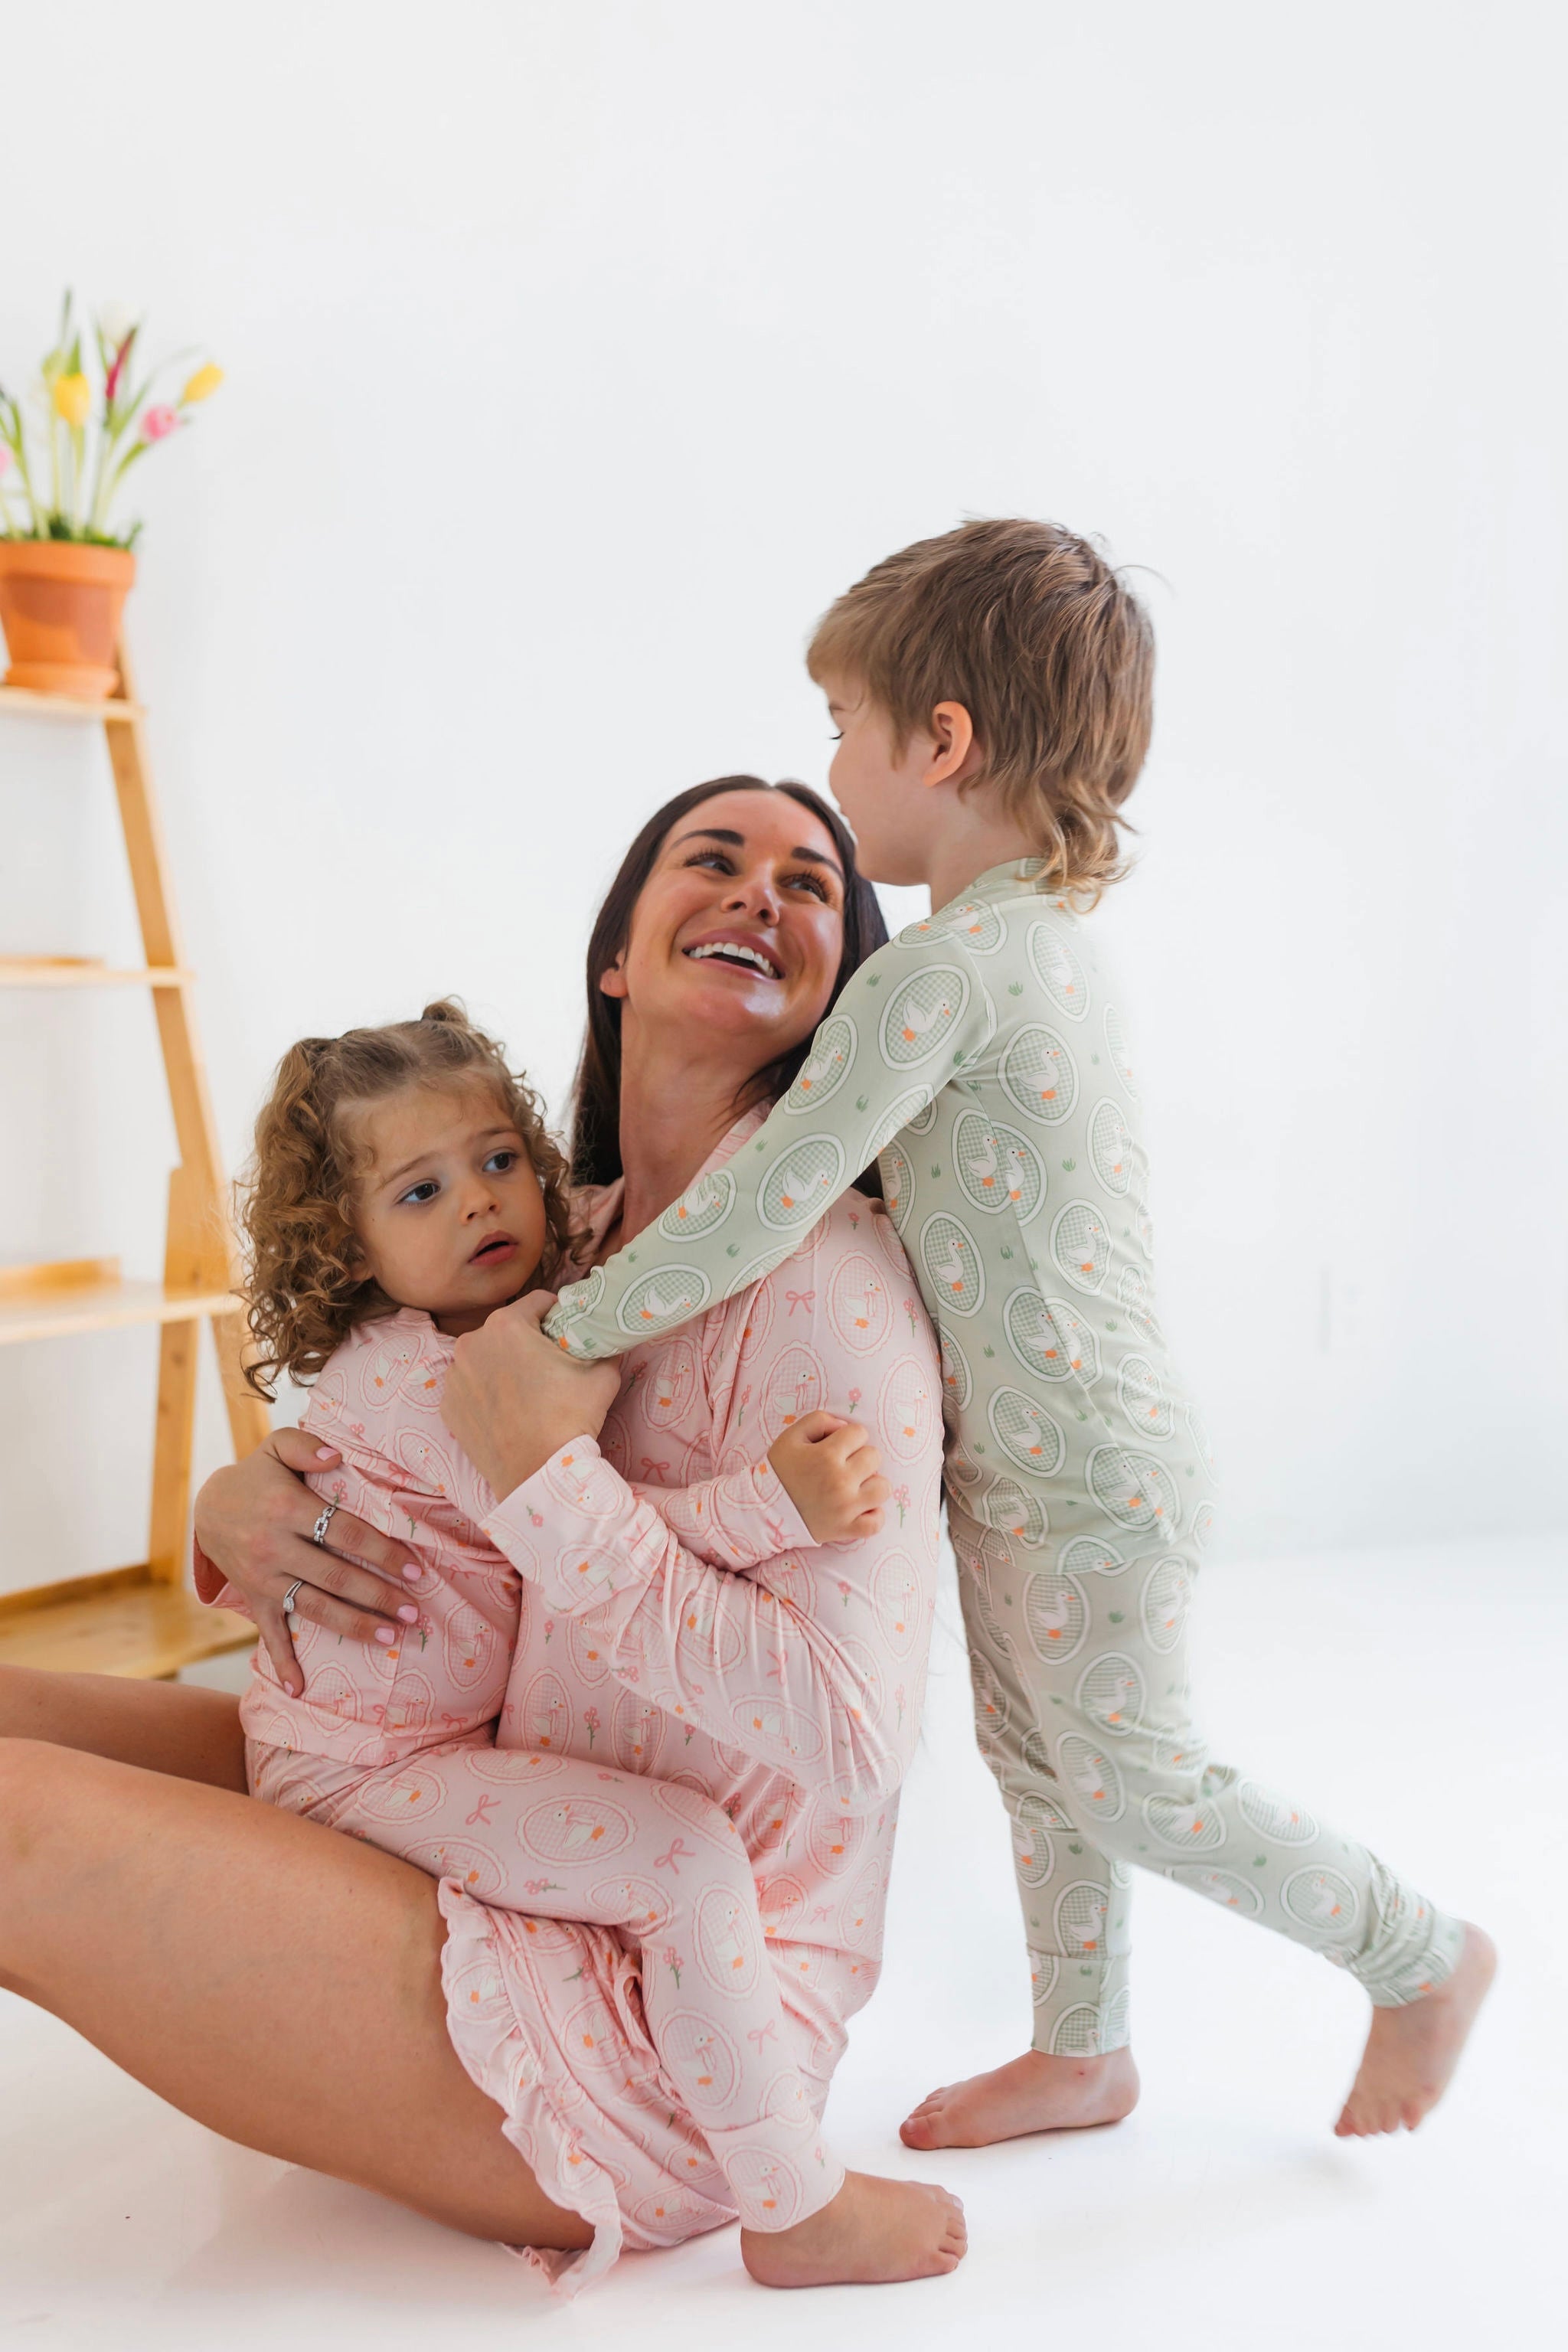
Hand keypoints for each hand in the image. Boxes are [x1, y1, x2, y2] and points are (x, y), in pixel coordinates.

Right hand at [193, 1426, 420, 1695]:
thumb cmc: (258, 1476)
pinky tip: (298, 1690)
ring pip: (314, 1608)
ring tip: (390, 1637)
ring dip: (353, 1626)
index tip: (415, 1568)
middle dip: (379, 1596)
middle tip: (415, 1612)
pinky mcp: (254, 1600)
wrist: (206, 1508)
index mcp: (288, 1510)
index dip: (382, 1552)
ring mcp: (263, 1579)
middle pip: (337, 1577)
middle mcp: (275, 1548)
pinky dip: (282, 1664)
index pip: (346, 1534)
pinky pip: (269, 1634)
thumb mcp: (276, 1446)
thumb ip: (306, 1445)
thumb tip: (335, 1457)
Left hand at [443, 1291, 623, 1500]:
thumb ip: (604, 1344)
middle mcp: (472, 1343)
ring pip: (485, 1357)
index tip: (568, 1334)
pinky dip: (485, 1392)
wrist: (538, 1474)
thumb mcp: (603, 1374)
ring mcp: (454, 1376)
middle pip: (508, 1329)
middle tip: (550, 1368)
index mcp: (507, 1325)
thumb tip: (608, 1336)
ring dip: (503, 1365)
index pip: (539, 1302)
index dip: (558, 1315)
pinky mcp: (447, 1405)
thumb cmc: (571, 1419)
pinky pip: (470, 1387)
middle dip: (528, 1341)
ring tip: (527, 1393)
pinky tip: (506, 1412)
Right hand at [768, 1411, 889, 1543]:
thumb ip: (819, 1421)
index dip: (849, 1437)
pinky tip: (862, 1508)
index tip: (837, 1447)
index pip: (860, 1433)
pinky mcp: (846, 1529)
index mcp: (827, 1456)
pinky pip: (876, 1522)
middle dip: (861, 1457)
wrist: (763, 1510)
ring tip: (856, 1486)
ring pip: (883, 1488)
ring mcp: (846, 1508)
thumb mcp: (790, 1436)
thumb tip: (843, 1426)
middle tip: (844, 1466)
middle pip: (874, 1457)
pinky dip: (874, 1515)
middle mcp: (840, 1481)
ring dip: (872, 1484)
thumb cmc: (779, 1471)